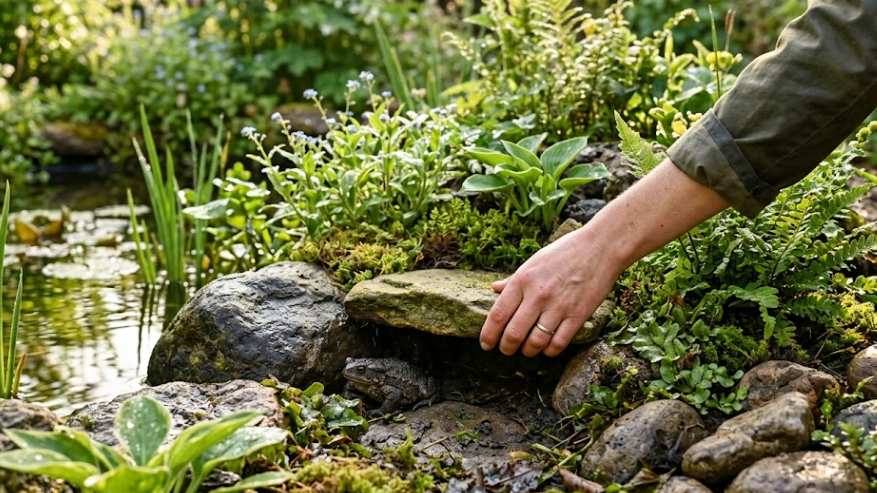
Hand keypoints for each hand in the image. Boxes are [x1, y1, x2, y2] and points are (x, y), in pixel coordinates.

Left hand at [479, 159, 729, 356]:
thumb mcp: (534, 262)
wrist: (600, 248)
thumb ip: (513, 279)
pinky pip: (558, 343)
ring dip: (528, 351)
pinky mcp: (578, 315)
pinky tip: (546, 349)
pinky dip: (549, 351)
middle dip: (506, 348)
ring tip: (526, 350)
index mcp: (523, 280)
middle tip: (505, 351)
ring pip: (535, 342)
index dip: (488, 334)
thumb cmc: (564, 252)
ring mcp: (558, 306)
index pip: (498, 314)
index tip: (485, 344)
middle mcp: (537, 295)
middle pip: (513, 333)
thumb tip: (494, 289)